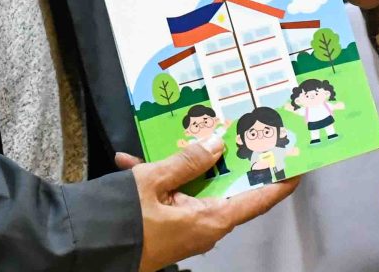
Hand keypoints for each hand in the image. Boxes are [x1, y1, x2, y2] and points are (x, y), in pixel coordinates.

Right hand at [115, 137, 297, 271]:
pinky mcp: (163, 228)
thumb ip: (187, 161)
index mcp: (209, 221)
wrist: (79, 249)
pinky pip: (168, 199)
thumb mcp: (152, 181)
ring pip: (194, 189)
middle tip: (241, 130)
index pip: (257, 201)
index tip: (300, 165)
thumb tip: (216, 144)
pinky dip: (154, 179)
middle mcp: (201, 228)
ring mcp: (182, 230)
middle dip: (228, 159)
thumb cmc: (119, 222)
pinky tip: (131, 159)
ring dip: (184, 164)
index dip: (280, 183)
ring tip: (180, 134)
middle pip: (226, 189)